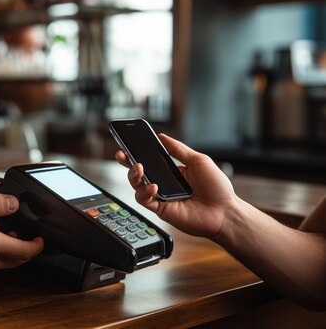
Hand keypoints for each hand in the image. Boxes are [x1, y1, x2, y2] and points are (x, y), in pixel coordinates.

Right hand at [115, 134, 238, 237]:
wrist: (225, 212)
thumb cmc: (217, 188)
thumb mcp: (198, 160)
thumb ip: (178, 149)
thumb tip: (161, 136)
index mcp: (171, 171)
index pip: (149, 160)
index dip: (136, 153)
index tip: (127, 143)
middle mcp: (163, 183)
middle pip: (138, 172)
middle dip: (127, 163)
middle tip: (122, 154)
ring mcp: (161, 197)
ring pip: (136, 186)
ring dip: (134, 176)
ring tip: (139, 168)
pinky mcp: (161, 209)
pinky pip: (144, 200)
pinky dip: (145, 192)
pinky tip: (154, 187)